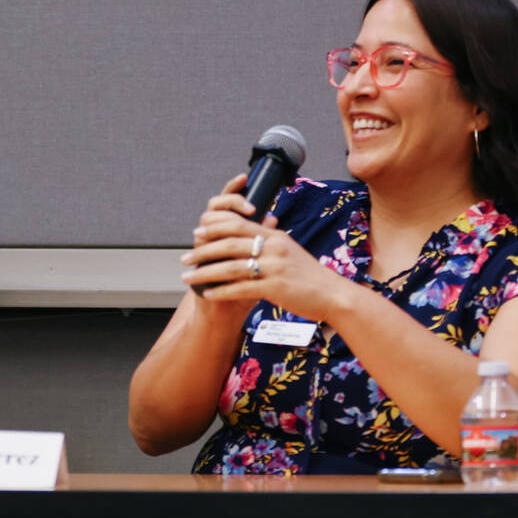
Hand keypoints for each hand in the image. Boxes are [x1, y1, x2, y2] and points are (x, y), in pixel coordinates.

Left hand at [180, 175, 342, 323]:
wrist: (333, 295)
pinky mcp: (275, 288)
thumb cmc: (309, 275)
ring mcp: (274, 267)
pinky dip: (221, 291)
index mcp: (275, 236)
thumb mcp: (289, 250)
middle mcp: (273, 248)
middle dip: (202, 250)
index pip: (238, 223)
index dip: (214, 226)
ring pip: (230, 267)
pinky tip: (207, 294)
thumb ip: (270, 240)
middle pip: (229, 243)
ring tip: (187, 278)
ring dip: (204, 273)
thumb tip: (255, 229)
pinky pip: (241, 288)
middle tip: (184, 258)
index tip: (197, 233)